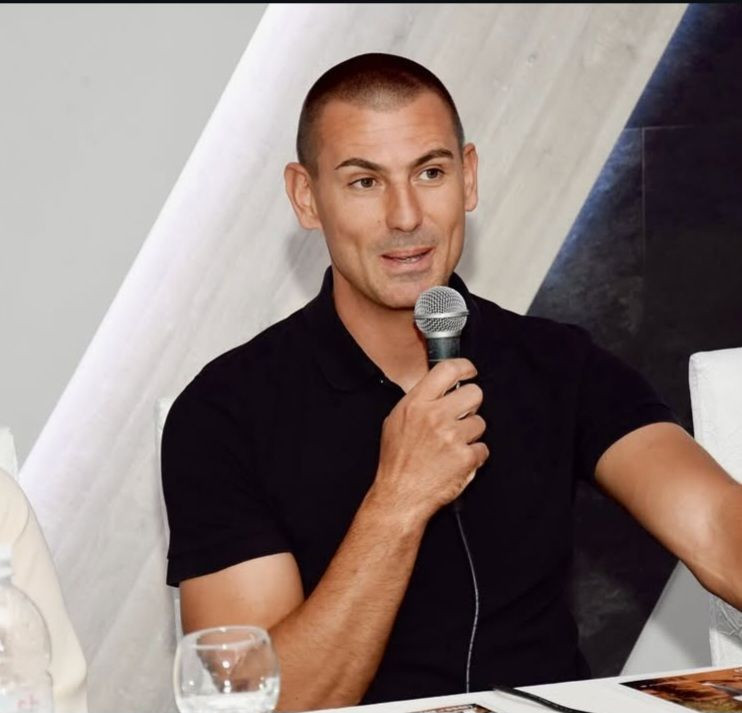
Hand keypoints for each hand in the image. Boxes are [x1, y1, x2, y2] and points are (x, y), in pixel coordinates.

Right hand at [371, 359, 488, 521]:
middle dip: (471, 404)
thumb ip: (417, 402)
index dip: (464, 367)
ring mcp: (452, 437)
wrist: (400, 495)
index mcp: (416, 404)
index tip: (470, 371)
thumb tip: (437, 388)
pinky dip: (473, 456)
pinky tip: (456, 461)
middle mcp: (435, 416)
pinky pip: (483, 448)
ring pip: (481, 422)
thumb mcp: (395, 422)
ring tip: (453, 445)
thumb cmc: (396, 462)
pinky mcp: (466, 458)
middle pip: (474, 393)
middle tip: (461, 416)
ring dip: (471, 434)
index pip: (448, 370)